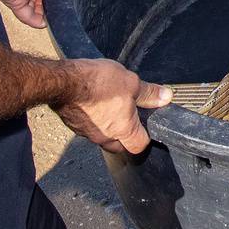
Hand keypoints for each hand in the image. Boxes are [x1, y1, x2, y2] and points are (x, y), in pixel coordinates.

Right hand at [56, 59, 170, 154]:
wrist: (64, 82)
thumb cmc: (96, 83)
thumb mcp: (131, 82)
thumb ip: (148, 92)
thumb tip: (165, 97)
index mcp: (123, 130)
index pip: (139, 146)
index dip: (145, 138)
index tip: (147, 128)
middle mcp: (105, 137)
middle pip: (120, 146)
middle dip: (126, 136)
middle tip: (129, 118)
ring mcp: (87, 133)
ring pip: (102, 137)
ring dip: (108, 127)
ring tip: (110, 107)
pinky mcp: (73, 126)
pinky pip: (88, 128)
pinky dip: (92, 120)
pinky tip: (92, 104)